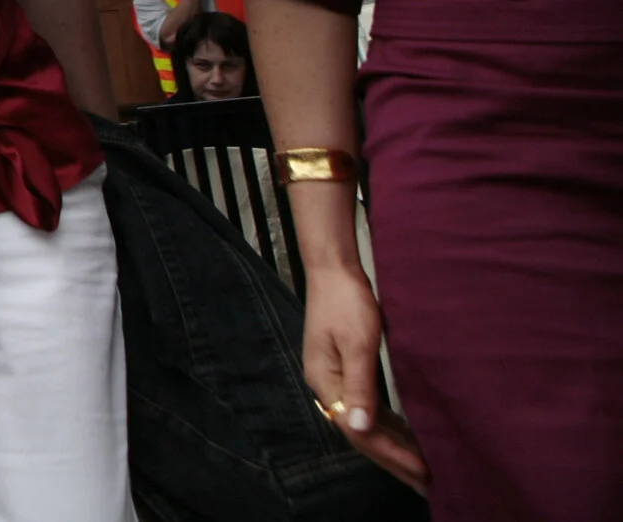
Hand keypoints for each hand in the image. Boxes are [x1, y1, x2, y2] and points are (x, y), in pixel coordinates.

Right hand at [302, 262, 427, 493]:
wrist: (334, 270)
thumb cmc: (347, 302)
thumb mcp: (358, 344)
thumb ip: (361, 386)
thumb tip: (361, 428)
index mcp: (326, 382)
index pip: (359, 431)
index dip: (391, 453)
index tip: (423, 470)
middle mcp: (328, 386)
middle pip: (361, 434)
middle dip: (395, 460)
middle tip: (429, 484)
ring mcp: (335, 379)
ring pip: (366, 424)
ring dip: (394, 446)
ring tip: (424, 468)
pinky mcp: (346, 371)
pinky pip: (369, 409)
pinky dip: (389, 426)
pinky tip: (408, 436)